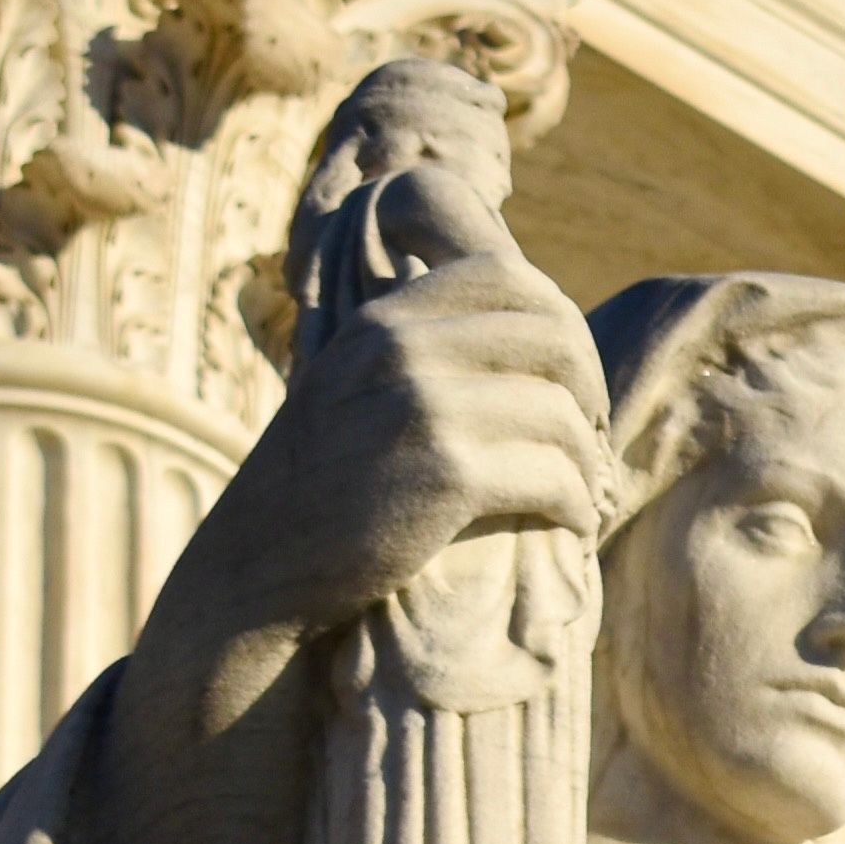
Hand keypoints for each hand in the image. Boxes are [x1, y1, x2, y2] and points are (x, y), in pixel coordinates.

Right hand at [198, 185, 608, 644]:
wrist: (256, 566)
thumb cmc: (322, 488)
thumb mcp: (352, 385)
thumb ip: (419, 350)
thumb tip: (533, 332)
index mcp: (385, 320)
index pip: (508, 277)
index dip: (560, 323)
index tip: (565, 381)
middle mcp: (401, 350)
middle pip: (551, 339)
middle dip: (588, 392)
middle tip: (586, 441)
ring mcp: (421, 409)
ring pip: (560, 415)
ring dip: (585, 463)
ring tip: (580, 493)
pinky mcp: (443, 476)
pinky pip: (553, 477)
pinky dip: (577, 506)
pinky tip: (570, 525)